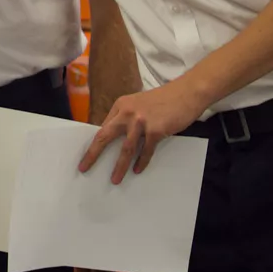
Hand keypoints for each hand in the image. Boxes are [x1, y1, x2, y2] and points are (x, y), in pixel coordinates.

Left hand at [78, 80, 207, 183]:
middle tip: (85, 168)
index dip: (94, 143)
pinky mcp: (156, 130)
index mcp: (121, 105)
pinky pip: (146, 151)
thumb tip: (116, 138)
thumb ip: (127, 117)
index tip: (86, 156)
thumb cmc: (165, 100)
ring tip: (115, 179)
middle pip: (105, 136)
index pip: (103, 127)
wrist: (187, 92)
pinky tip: (137, 170)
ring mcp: (141, 121)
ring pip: (126, 149)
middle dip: (93, 154)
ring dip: (119, 166)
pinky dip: (141, 162)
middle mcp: (127, 112)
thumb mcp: (139, 104)